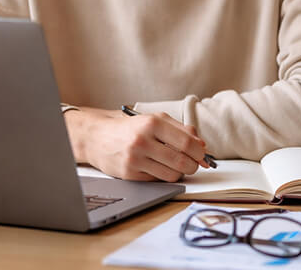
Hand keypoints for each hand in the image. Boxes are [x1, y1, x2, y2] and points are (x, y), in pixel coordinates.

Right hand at [64, 107, 210, 181]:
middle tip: (194, 163)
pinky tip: (157, 166)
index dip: (201, 152)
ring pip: (172, 175)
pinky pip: (158, 180)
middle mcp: (143, 141)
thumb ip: (181, 129)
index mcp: (152, 124)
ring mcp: (135, 159)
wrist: (97, 137)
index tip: (203, 155)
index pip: (188, 143)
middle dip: (194, 165)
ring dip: (179, 172)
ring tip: (175, 164)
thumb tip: (202, 145)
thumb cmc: (130, 128)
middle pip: (182, 162)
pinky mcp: (130, 174)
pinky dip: (163, 175)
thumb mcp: (155, 120)